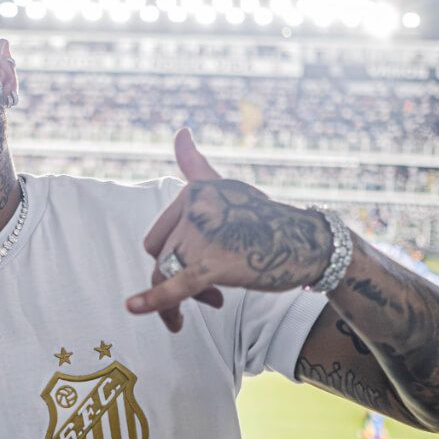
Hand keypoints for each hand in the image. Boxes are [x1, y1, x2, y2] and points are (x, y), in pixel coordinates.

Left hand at [126, 128, 332, 331]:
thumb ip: (196, 165)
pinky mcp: (212, 264)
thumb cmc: (264, 217)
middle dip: (176, 279)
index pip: (160, 236)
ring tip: (214, 302)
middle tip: (212, 295)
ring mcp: (202, 236)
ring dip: (178, 300)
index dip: (173, 257)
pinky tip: (132, 308)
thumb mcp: (226, 187)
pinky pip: (174, 286)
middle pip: (160, 257)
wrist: (306, 242)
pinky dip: (154, 301)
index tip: (200, 270)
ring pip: (164, 275)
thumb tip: (180, 131)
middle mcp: (193, 210)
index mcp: (191, 193)